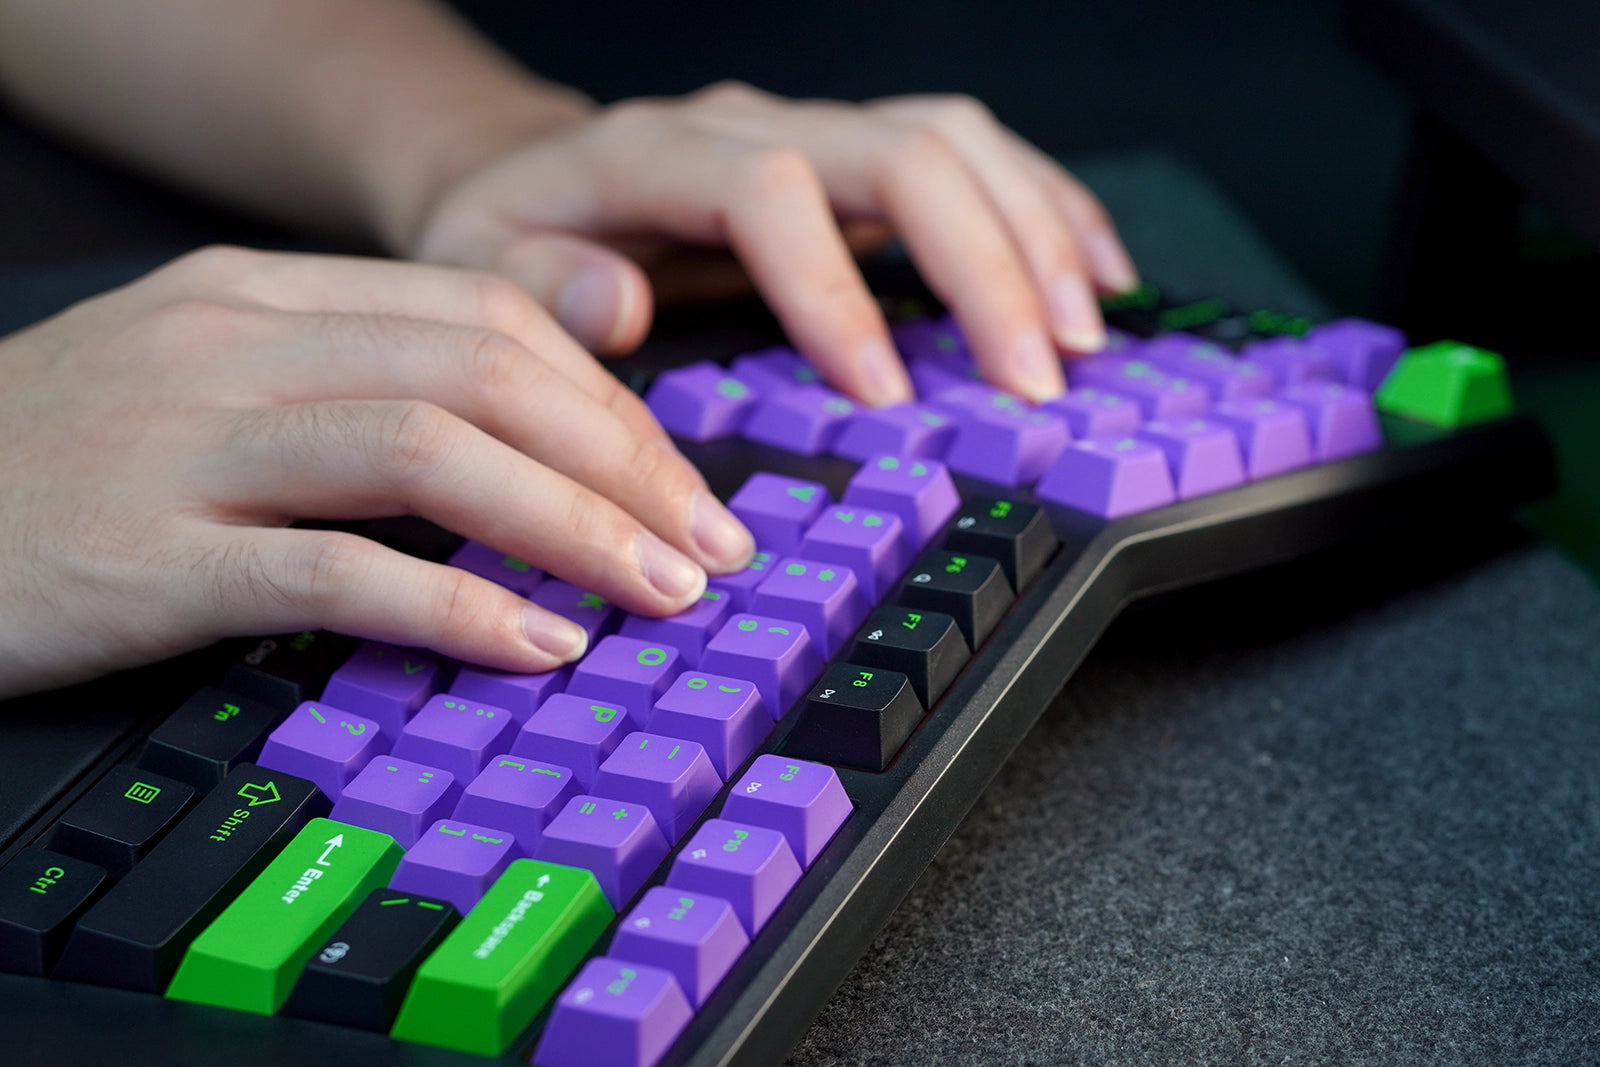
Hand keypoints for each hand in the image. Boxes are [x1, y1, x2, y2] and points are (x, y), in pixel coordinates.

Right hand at [0, 247, 753, 698]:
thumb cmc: (60, 464)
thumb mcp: (210, 387)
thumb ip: (354, 391)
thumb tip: (521, 448)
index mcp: (262, 295)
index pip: (483, 317)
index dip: (607, 398)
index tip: (676, 477)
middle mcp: (234, 345)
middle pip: (483, 370)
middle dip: (625, 458)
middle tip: (708, 541)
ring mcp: (189, 443)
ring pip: (429, 451)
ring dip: (573, 523)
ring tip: (660, 589)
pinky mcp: (151, 556)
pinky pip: (337, 569)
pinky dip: (456, 605)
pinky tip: (535, 641)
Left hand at [409, 83, 1138, 403]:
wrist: (525, 174)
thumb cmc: (510, 234)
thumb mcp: (482, 269)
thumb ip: (542, 289)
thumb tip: (625, 304)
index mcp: (657, 152)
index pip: (772, 193)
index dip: (835, 290)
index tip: (884, 396)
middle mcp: (752, 123)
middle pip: (900, 154)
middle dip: (983, 267)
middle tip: (1033, 377)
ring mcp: (813, 132)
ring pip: (956, 142)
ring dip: (1035, 234)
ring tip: (1083, 333)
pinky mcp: (857, 156)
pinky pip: (975, 156)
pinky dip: (1047, 209)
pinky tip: (1096, 272)